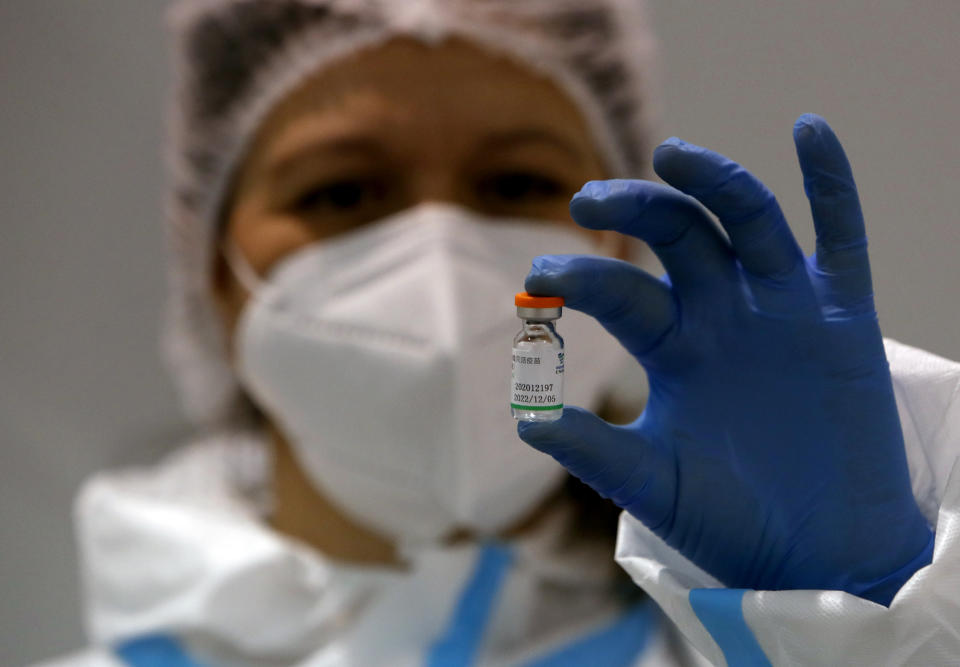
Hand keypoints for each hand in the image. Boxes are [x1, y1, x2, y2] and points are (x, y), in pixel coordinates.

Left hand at [518, 114, 932, 604]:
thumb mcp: (652, 485)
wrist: (818, 555)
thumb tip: (524, 421)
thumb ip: (596, 451)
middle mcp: (722, 314)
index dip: (582, 278)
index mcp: (672, 346)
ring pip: (748, 221)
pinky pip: (842, 236)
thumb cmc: (729, 521)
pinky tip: (809, 130)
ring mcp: (782, 308)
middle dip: (635, 208)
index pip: (622, 292)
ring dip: (714, 181)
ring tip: (672, 155)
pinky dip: (831, 183)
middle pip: (677, 233)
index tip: (539, 278)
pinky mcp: (842, 316)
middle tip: (588, 200)